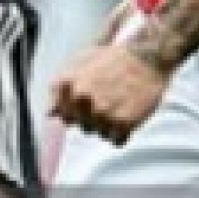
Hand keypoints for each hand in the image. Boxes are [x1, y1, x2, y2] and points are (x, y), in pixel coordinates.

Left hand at [48, 40, 169, 144]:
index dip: (75, 111)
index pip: (62, 115)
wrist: (147, 56)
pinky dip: (121, 133)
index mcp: (69, 85)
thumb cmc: (113, 57)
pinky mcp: (124, 123)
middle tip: (108, 102)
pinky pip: (115, 141)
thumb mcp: (80, 62)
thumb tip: (50, 113)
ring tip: (119, 107)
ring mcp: (103, 113)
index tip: (87, 103)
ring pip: (98, 133)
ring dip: (107, 126)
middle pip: (81, 125)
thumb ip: (61, 87)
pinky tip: (127, 117)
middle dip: (91, 117)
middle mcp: (83, 100)